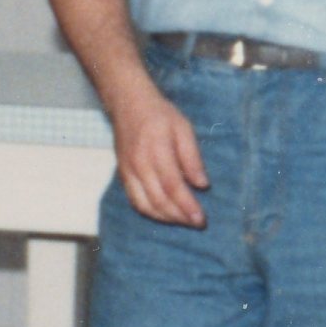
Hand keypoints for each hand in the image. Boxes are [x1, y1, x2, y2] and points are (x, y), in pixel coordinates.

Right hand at [108, 82, 210, 227]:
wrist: (128, 103)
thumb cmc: (160, 114)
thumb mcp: (183, 128)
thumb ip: (192, 158)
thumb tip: (202, 185)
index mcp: (156, 150)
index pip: (173, 186)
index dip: (187, 205)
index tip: (201, 218)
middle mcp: (139, 163)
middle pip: (159, 200)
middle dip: (180, 216)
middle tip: (197, 223)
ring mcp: (128, 171)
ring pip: (145, 205)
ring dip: (166, 218)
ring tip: (184, 220)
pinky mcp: (123, 175)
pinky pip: (135, 201)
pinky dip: (151, 212)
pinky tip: (165, 214)